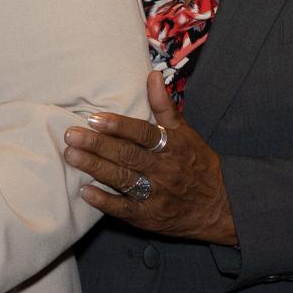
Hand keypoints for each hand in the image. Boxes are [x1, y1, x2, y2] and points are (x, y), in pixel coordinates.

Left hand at [64, 75, 236, 244]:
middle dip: (97, 145)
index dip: (119, 126)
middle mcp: (163, 170)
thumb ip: (164, 106)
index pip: (143, 134)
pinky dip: (105, 201)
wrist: (220, 206)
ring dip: (95, 167)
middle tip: (72, 135)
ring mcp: (156, 194)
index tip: (94, 118)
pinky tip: (85, 191)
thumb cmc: (198, 164)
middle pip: (127, 156)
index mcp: (171, 146)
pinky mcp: (149, 216)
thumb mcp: (186, 133)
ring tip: (71, 156)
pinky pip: (125, 208)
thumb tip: (152, 76)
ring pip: (123, 179)